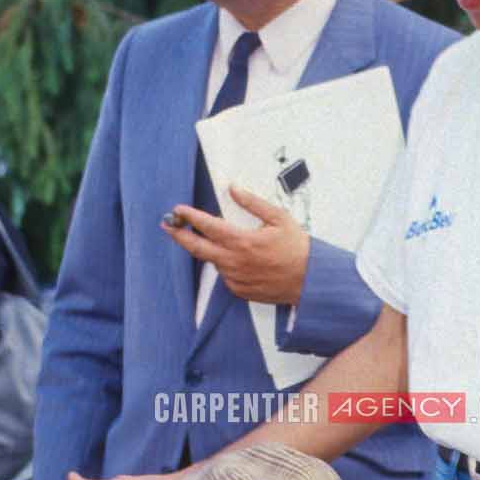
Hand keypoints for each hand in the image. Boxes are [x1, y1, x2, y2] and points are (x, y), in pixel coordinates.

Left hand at [163, 188, 310, 304]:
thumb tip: (234, 189)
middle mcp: (235, 262)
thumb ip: (253, 203)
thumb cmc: (298, 249)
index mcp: (243, 241)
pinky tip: (239, 259)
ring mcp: (236, 278)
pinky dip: (226, 264)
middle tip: (168, 226)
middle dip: (179, 235)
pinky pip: (225, 275)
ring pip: (213, 261)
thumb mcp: (279, 218)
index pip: (208, 226)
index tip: (179, 210)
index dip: (190, 217)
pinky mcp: (239, 290)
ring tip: (214, 239)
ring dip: (209, 249)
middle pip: (197, 248)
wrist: (311, 280)